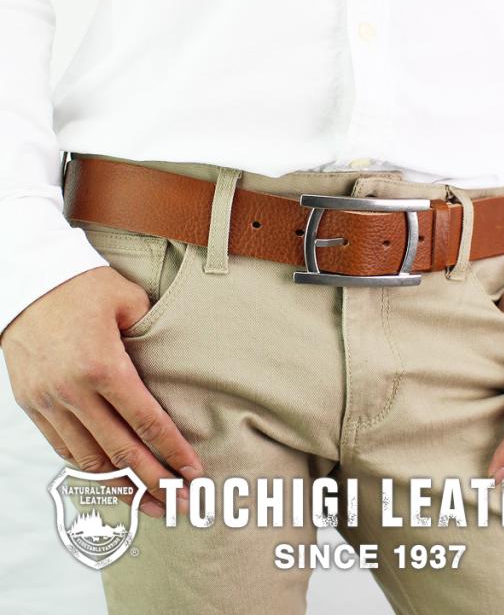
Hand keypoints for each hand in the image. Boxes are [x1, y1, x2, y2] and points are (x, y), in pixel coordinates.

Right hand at [1, 267, 202, 517]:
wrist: (26, 281)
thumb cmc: (81, 287)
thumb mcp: (128, 301)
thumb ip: (153, 338)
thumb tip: (171, 367)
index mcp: (104, 367)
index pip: (147, 422)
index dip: (173, 452)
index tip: (193, 473)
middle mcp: (75, 392)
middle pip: (122, 452)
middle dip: (155, 483)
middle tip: (181, 505)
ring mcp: (50, 402)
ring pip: (90, 460)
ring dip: (122, 486)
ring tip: (150, 503)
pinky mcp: (33, 405)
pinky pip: (64, 449)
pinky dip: (90, 469)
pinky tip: (112, 479)